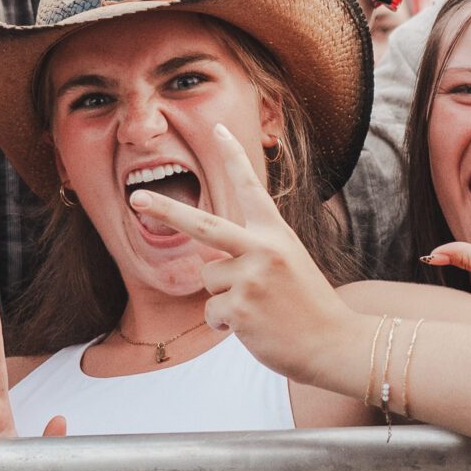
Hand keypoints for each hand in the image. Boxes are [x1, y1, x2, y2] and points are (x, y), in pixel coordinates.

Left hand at [129, 123, 359, 383]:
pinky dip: (227, 324)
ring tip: (258, 308)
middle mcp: (262, 248)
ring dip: (224, 297)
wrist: (335, 341)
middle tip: (135, 197)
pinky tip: (256, 326)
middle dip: (166, 210)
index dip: (234, 156)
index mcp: (277, 232)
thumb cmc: (309, 305)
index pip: (251, 187)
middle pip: (203, 225)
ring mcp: (250, 278)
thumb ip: (254, 253)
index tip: (217, 129)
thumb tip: (210, 264)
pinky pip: (212, 312)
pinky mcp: (240, 308)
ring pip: (209, 279)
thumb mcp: (290, 263)